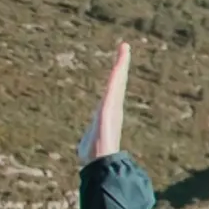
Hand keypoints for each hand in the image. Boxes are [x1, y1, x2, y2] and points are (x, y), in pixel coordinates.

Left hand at [78, 43, 129, 165]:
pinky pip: (115, 81)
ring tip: (124, 47)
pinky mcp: (111, 102)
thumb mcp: (88, 147)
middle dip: (120, 65)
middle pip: (116, 82)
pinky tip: (122, 54)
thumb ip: (87, 144)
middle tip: (124, 48)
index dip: (115, 80)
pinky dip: (120, 67)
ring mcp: (112, 104)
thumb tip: (84, 154)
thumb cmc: (93, 157)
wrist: (101, 161)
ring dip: (121, 62)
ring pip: (117, 79)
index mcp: (106, 114)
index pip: (111, 93)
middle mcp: (112, 107)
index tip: (117, 69)